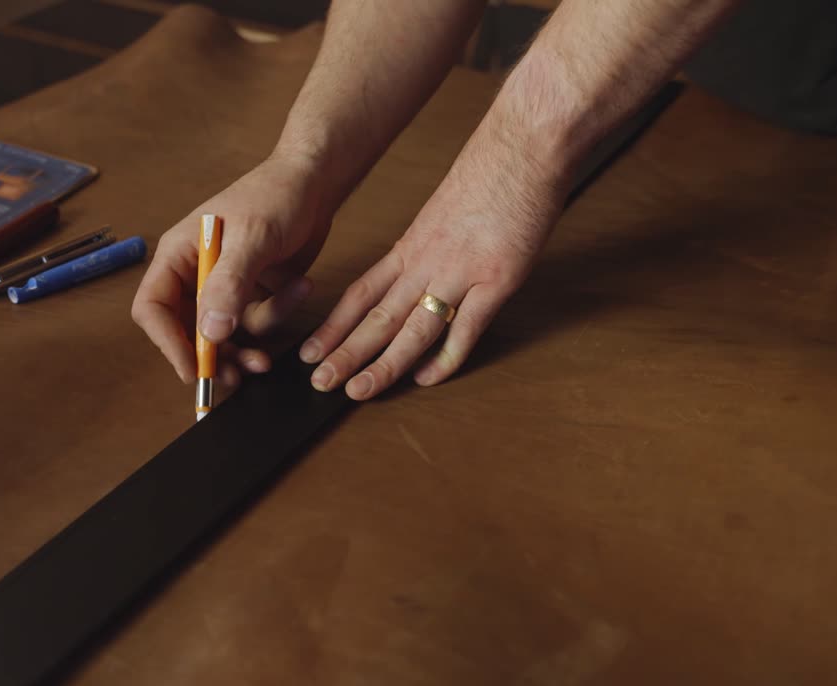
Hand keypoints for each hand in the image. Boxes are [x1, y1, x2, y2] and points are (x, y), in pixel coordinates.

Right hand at [131, 151, 333, 387]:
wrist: (315, 183)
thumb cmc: (276, 195)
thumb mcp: (253, 239)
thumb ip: (229, 285)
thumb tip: (209, 333)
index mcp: (179, 255)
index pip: (153, 308)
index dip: (167, 343)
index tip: (192, 369)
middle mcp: (196, 274)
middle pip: (187, 331)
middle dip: (211, 357)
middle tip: (232, 380)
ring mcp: (226, 286)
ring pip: (225, 335)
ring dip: (248, 348)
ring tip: (267, 359)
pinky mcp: (253, 294)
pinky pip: (258, 322)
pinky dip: (280, 314)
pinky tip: (302, 288)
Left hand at [298, 128, 564, 400]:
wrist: (525, 145)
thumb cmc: (493, 170)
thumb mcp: (446, 209)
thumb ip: (432, 245)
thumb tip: (421, 273)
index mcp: (413, 244)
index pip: (362, 293)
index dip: (335, 325)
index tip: (311, 349)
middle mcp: (428, 262)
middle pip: (377, 317)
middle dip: (345, 353)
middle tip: (319, 381)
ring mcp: (461, 272)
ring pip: (411, 329)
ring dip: (382, 364)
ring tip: (357, 391)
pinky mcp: (497, 279)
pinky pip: (466, 329)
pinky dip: (445, 359)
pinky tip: (426, 379)